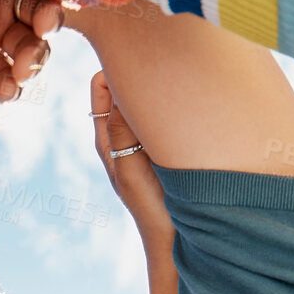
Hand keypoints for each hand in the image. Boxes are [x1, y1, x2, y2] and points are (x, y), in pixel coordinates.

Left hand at [90, 71, 170, 240]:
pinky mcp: (171, 145)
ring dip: (160, 87)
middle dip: (138, 71)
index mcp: (107, 138)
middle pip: (125, 87)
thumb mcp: (130, 168)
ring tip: (178, 78)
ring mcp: (149, 140)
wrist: (179, 238)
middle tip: (161, 61)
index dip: (112, 67)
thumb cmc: (151, 208)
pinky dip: (176, 103)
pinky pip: (170, 114)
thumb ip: (122, 129)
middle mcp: (125, 135)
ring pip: (149, 99)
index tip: (133, 56)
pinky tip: (192, 99)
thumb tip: (118, 85)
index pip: (101, 86)